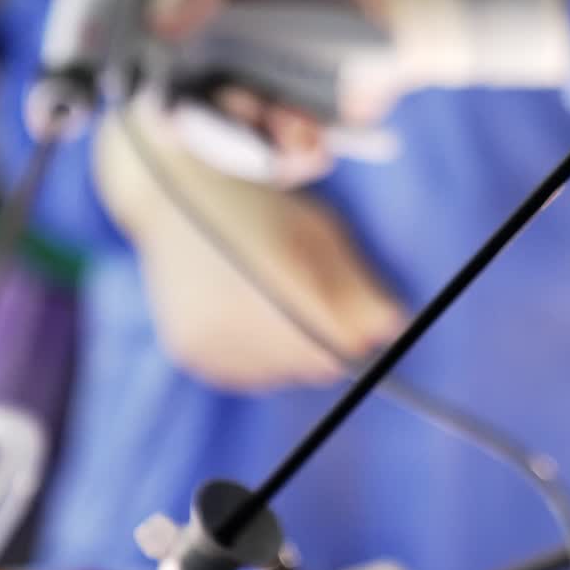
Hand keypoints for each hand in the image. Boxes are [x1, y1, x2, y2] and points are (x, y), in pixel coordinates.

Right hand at [93, 104, 403, 391]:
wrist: (176, 195)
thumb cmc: (262, 206)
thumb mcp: (320, 233)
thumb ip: (358, 285)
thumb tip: (392, 329)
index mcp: (275, 278)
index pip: (340, 342)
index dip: (360, 333)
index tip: (371, 319)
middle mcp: (236, 317)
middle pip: (313, 363)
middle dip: (332, 341)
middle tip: (331, 308)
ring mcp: (209, 340)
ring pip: (281, 373)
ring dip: (297, 351)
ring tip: (287, 305)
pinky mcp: (191, 353)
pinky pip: (248, 375)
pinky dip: (263, 356)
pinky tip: (257, 317)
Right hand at [150, 0, 390, 179]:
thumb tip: (156, 27)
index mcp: (176, 25)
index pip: (134, 71)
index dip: (139, 88)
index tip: (165, 99)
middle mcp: (203, 68)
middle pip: (178, 122)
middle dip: (213, 123)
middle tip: (249, 102)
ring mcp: (248, 100)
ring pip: (229, 147)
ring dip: (260, 141)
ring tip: (299, 121)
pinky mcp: (292, 125)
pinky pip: (277, 161)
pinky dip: (293, 156)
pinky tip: (315, 137)